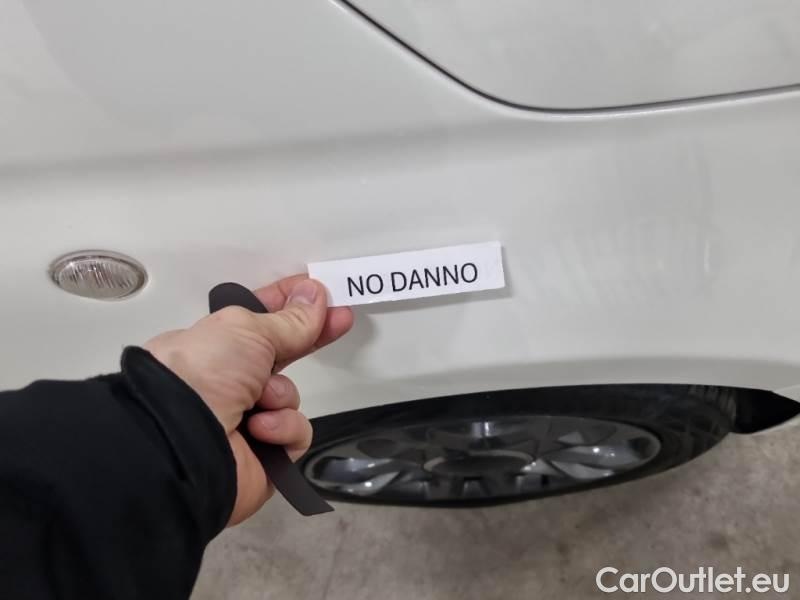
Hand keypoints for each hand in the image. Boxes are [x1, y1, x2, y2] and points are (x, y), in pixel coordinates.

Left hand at [144, 275, 352, 524]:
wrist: (182, 444)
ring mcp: (244, 417)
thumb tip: (315, 297)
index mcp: (213, 346)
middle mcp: (227, 380)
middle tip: (339, 319)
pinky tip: (260, 429)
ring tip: (258, 400)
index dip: (289, 304)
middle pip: (282, 355)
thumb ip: (289, 318)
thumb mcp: (247, 329)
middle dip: (309, 338)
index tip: (316, 293)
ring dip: (281, 394)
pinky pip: (295, 432)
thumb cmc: (198, 377)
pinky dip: (282, 428)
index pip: (260, 319)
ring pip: (290, 395)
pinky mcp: (263, 453)